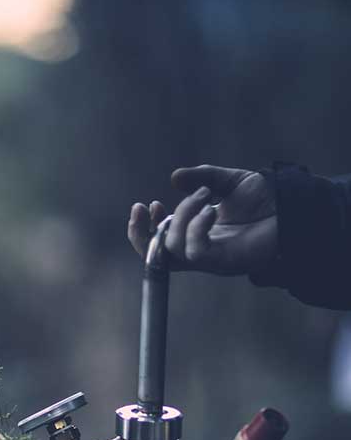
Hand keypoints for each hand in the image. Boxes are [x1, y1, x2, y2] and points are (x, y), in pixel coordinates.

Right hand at [128, 165, 277, 275]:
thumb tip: (174, 178)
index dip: (147, 228)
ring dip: (182, 217)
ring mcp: (212, 258)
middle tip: (146, 206)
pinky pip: (196, 252)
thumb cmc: (268, 198)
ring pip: (174, 248)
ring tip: (203, 195)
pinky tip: (211, 210)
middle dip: (143, 232)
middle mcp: (202, 250)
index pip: (160, 243)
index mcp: (199, 235)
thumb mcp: (229, 181)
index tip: (150, 204)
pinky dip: (196, 229)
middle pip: (156, 255)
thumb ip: (202, 178)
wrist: (297, 206)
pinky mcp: (226, 262)